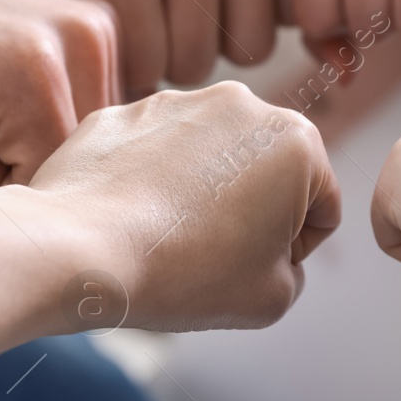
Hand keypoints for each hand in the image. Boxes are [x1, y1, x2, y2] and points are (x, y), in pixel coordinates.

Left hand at [0, 0, 118, 194]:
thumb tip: (32, 270)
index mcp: (36, 72)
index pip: (55, 189)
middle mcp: (79, 35)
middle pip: (80, 161)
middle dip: (19, 172)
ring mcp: (92, 21)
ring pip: (89, 135)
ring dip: (35, 146)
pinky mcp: (92, 19)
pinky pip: (88, 99)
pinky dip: (45, 115)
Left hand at [0, 0, 306, 91]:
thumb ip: (75, 48)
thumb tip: (106, 130)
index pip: (143, 69)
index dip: (128, 67)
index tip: (119, 41)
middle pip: (198, 62)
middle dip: (174, 56)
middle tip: (159, 23)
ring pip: (253, 45)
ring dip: (223, 37)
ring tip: (196, 5)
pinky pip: (295, 7)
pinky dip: (270, 9)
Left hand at [0, 81, 339, 394]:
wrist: (79, 250)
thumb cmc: (184, 275)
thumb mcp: (274, 298)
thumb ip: (295, 270)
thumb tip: (273, 254)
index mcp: (296, 141)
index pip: (321, 207)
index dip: (296, 251)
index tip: (253, 269)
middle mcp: (241, 104)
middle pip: (265, 173)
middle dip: (250, 212)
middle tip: (212, 258)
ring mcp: (177, 102)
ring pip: (208, 158)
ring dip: (200, 195)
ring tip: (167, 242)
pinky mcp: (123, 113)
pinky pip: (154, 154)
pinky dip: (150, 184)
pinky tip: (131, 224)